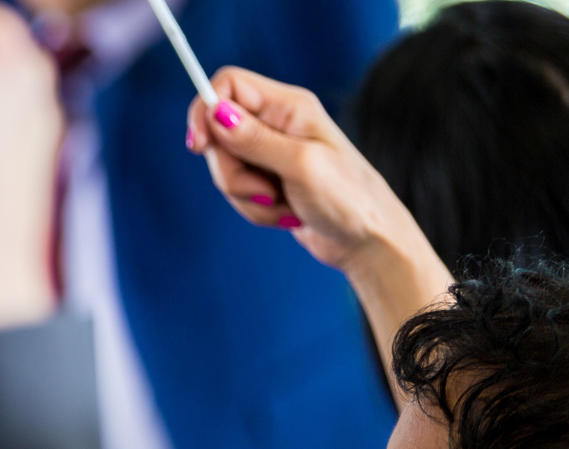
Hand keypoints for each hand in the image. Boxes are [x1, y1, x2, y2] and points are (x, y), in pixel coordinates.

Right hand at [186, 67, 452, 387]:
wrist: (369, 243)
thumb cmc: (350, 200)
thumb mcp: (301, 165)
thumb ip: (254, 139)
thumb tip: (215, 112)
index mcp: (289, 107)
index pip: (228, 86)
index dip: (205, 110)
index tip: (199, 145)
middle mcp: (277, 124)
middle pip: (218, 133)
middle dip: (230, 170)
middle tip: (264, 191)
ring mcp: (271, 154)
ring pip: (225, 167)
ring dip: (246, 195)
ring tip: (283, 205)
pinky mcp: (268, 181)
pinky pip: (237, 191)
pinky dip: (254, 209)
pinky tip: (286, 214)